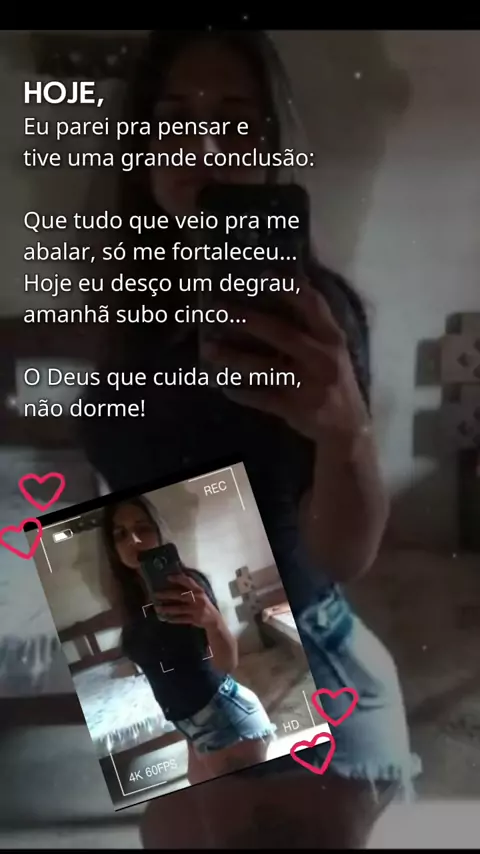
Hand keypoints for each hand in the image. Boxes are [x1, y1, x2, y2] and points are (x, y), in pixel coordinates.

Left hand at [154, 573, 219, 627]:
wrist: (214, 620)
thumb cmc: (205, 605)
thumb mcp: (201, 595)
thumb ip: (191, 589)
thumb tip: (175, 582)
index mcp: (199, 591)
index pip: (188, 582)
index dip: (178, 579)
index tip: (168, 577)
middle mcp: (198, 599)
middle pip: (180, 595)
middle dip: (167, 594)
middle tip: (155, 594)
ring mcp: (196, 610)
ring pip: (179, 609)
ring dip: (168, 608)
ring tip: (157, 608)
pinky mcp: (195, 619)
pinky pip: (182, 619)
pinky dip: (174, 619)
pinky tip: (166, 618)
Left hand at [201, 278, 369, 444]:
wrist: (348, 427)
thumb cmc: (335, 380)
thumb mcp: (333, 351)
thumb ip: (312, 327)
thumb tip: (281, 293)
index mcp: (332, 339)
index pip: (314, 305)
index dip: (289, 288)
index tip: (263, 275)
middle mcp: (322, 358)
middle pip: (281, 333)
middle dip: (247, 319)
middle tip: (218, 309)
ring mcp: (308, 385)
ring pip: (265, 368)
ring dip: (234, 357)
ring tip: (208, 349)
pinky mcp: (295, 408)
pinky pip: (262, 398)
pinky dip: (242, 392)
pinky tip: (224, 386)